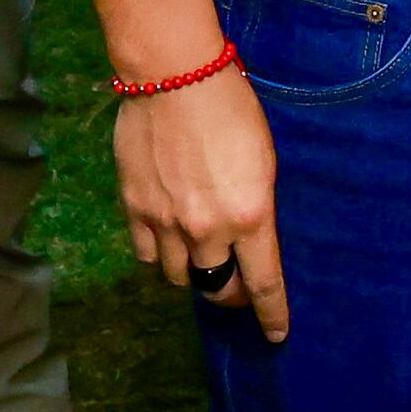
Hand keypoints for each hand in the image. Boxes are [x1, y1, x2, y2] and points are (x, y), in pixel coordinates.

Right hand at [118, 64, 286, 340]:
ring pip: (178, 277)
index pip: (264, 284)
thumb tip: (250, 237)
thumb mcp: (265, 161)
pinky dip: (160, 254)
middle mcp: (207, 230)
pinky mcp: (134, 209)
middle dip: (230, 293)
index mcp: (250, 217)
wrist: (174, 77)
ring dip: (192, 272)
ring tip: (199, 255)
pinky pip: (147, 254)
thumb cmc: (232, 109)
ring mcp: (165, 223)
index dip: (271, 315)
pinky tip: (167, 239)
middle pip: (216, 288)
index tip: (276, 334)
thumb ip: (257, 207)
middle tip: (235, 284)